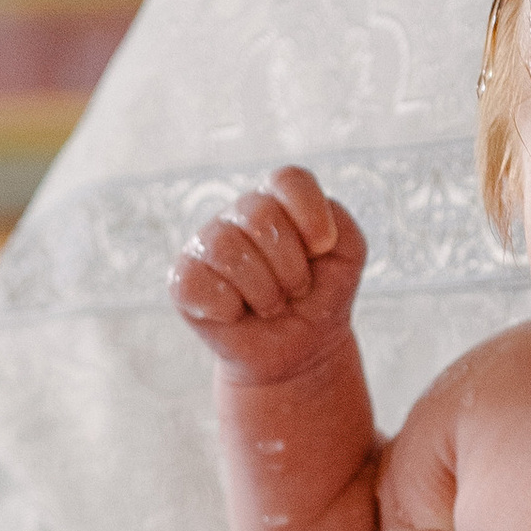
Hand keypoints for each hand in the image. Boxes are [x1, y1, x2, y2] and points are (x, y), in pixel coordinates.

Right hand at [171, 165, 366, 381]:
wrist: (301, 349)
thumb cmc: (321, 295)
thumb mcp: (347, 257)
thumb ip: (341, 226)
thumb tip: (309, 235)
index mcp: (279, 200)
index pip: (288, 181)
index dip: (310, 214)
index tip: (323, 248)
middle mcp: (239, 214)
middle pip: (260, 216)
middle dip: (290, 267)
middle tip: (296, 290)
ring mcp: (207, 244)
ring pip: (227, 248)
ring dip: (264, 291)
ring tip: (272, 305)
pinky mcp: (183, 279)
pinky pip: (196, 282)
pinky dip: (226, 307)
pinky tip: (236, 313)